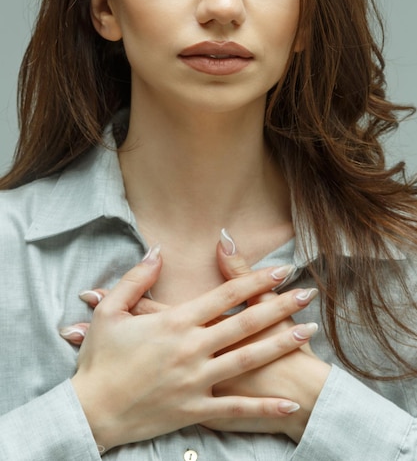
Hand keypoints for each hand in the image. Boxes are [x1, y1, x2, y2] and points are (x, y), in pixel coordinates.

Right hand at [69, 246, 319, 450]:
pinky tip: (290, 403)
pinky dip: (265, 407)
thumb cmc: (99, 360)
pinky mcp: (195, 410)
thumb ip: (137, 279)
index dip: (256, 279)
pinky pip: (236, 408)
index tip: (282, 270)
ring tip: (308, 331)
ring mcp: (197, 380)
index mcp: (176, 322)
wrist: (91, 411)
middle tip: (308, 294)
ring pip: (249, 358)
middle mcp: (192, 348)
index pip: (226, 294)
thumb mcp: (111, 311)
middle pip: (246, 322)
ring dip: (281, 343)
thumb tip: (157, 251)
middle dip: (281, 306)